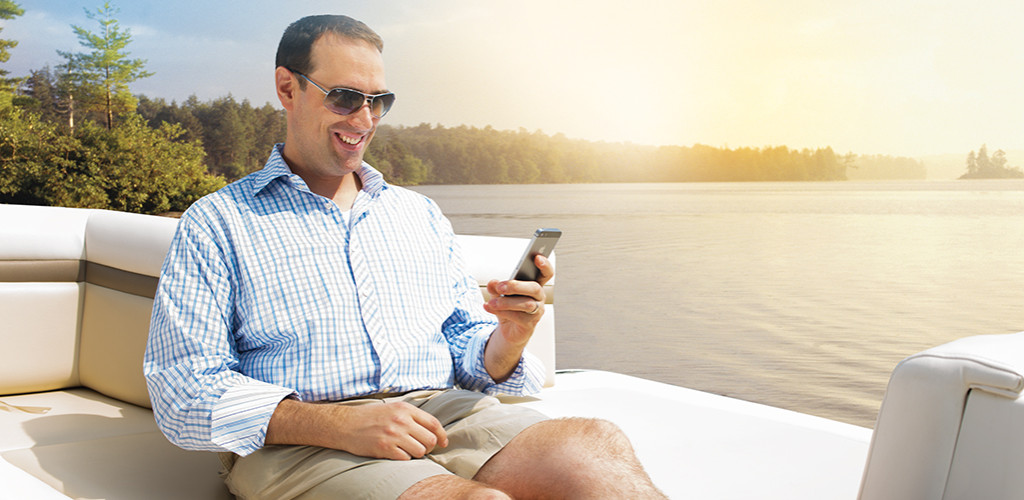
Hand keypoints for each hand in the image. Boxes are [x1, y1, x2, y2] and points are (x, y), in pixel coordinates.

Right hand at [266, 398, 448, 459]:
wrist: (345, 424)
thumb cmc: (370, 417)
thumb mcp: (393, 408)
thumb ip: (411, 416)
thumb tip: (432, 430)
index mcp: (405, 409)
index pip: (433, 423)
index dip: (442, 435)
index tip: (443, 443)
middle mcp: (401, 421)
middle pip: (429, 439)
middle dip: (429, 446)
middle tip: (420, 448)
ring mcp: (393, 435)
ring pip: (420, 451)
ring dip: (416, 454)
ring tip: (406, 450)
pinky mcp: (385, 448)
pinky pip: (406, 459)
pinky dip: (404, 459)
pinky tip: (395, 454)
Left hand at [481, 255, 553, 380]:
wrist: (509, 330)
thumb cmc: (508, 307)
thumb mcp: (499, 294)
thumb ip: (496, 287)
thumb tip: (493, 283)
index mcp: (535, 285)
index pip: (546, 273)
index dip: (545, 265)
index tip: (537, 257)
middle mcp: (539, 297)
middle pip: (535, 287)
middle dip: (516, 286)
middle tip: (500, 287)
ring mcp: (537, 311)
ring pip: (526, 304)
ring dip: (506, 302)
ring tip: (491, 302)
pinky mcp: (530, 324)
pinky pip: (518, 317)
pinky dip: (502, 312)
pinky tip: (489, 308)